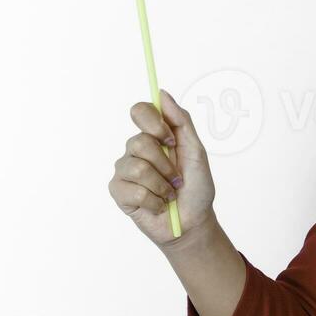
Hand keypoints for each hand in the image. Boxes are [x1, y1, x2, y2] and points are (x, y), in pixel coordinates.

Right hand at [106, 89, 216, 246]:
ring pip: (138, 167)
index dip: (152, 121)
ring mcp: (125, 170)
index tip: (169, 138)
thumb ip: (181, 122)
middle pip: (139, 141)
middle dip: (166, 164)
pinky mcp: (119, 191)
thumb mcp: (196, 152)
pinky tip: (158, 205)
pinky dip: (154, 201)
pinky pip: (134, 191)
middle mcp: (135, 150)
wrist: (193, 222)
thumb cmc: (196, 188)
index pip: (140, 111)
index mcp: (154, 136)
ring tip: (170, 194)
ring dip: (162, 185)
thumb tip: (162, 94)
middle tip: (177, 178)